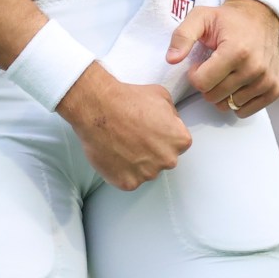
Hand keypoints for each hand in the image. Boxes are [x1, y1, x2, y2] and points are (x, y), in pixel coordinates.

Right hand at [58, 67, 192, 189]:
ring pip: (146, 171)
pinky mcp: (128, 183)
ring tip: (122, 144)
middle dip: (152, 151)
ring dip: (137, 162)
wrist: (98, 109)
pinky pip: (128, 180)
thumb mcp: (162, 95)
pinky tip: (114, 154)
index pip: (177, 143)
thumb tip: (171, 122)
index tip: (150, 130)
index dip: (162, 136)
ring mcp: (148, 174)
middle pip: (163, 159)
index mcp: (180, 140)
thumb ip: (172, 114)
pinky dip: (121, 171)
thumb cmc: (128, 100)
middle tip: (135, 137)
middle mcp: (168, 160)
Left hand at [170, 0, 278, 116]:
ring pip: (229, 105)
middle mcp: (254, 68)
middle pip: (214, 96)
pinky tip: (237, 84)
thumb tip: (171, 59)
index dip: (195, 74)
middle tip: (213, 67)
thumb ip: (182, 36)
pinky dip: (237, 102)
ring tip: (226, 73)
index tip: (201, 62)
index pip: (202, 83)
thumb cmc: (228, 19)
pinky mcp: (274, 89)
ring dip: (222, 93)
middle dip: (208, 84)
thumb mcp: (200, 17)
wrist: (259, 16)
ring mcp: (267, 80)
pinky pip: (246, 111)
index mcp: (236, 51)